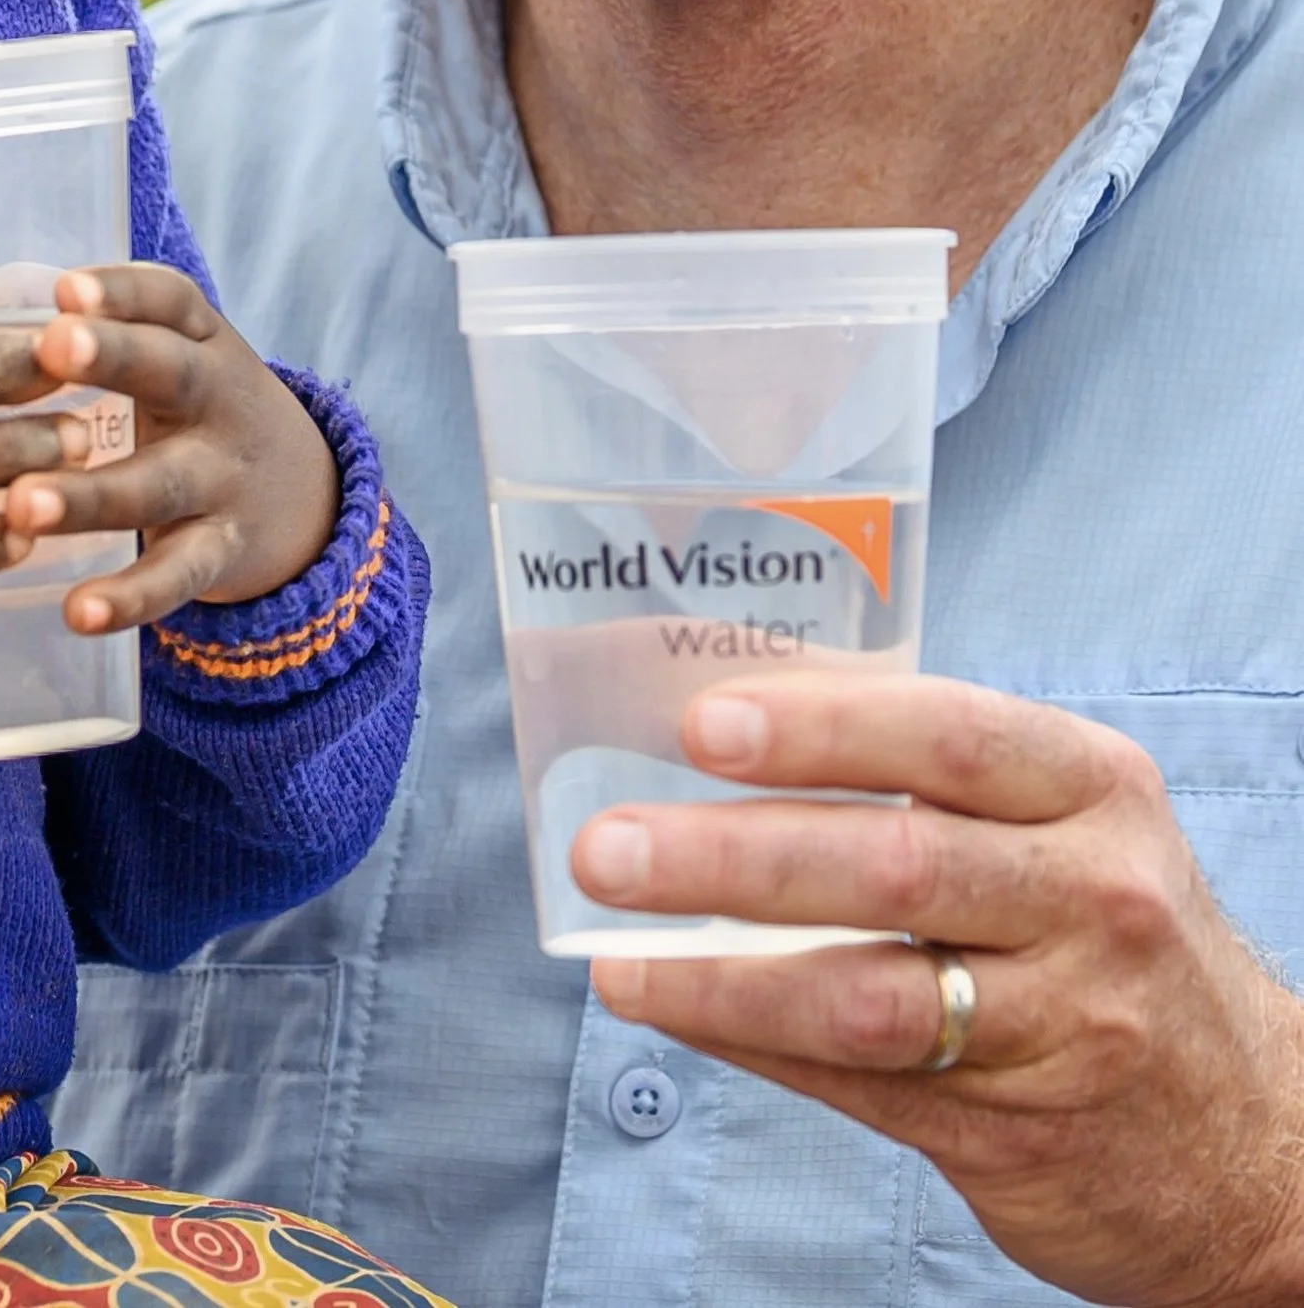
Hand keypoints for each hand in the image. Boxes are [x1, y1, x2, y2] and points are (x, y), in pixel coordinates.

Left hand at [10, 264, 340, 634]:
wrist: (305, 494)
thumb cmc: (189, 406)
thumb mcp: (160, 352)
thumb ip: (68, 327)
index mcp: (199, 338)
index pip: (168, 299)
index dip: (120, 290)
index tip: (65, 289)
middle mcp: (219, 398)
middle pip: (171, 371)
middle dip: (113, 357)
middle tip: (51, 345)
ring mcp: (223, 478)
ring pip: (158, 484)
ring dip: (91, 495)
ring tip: (23, 503)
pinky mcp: (222, 551)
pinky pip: (178, 576)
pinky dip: (132, 597)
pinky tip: (78, 613)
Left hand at [572, 673, 1303, 1307]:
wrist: (1255, 1143)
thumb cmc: (1104, 932)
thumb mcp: (1062, 824)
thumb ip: (924, 771)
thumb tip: (729, 706)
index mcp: (1091, 789)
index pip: (945, 738)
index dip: (818, 729)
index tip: (701, 723)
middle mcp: (1090, 901)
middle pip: (894, 867)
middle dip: (733, 855)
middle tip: (610, 847)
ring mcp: (1062, 1025)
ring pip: (867, 995)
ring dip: (720, 970)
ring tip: (614, 949)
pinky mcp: (1017, 1130)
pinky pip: (859, 1080)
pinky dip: (750, 1038)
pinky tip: (671, 1002)